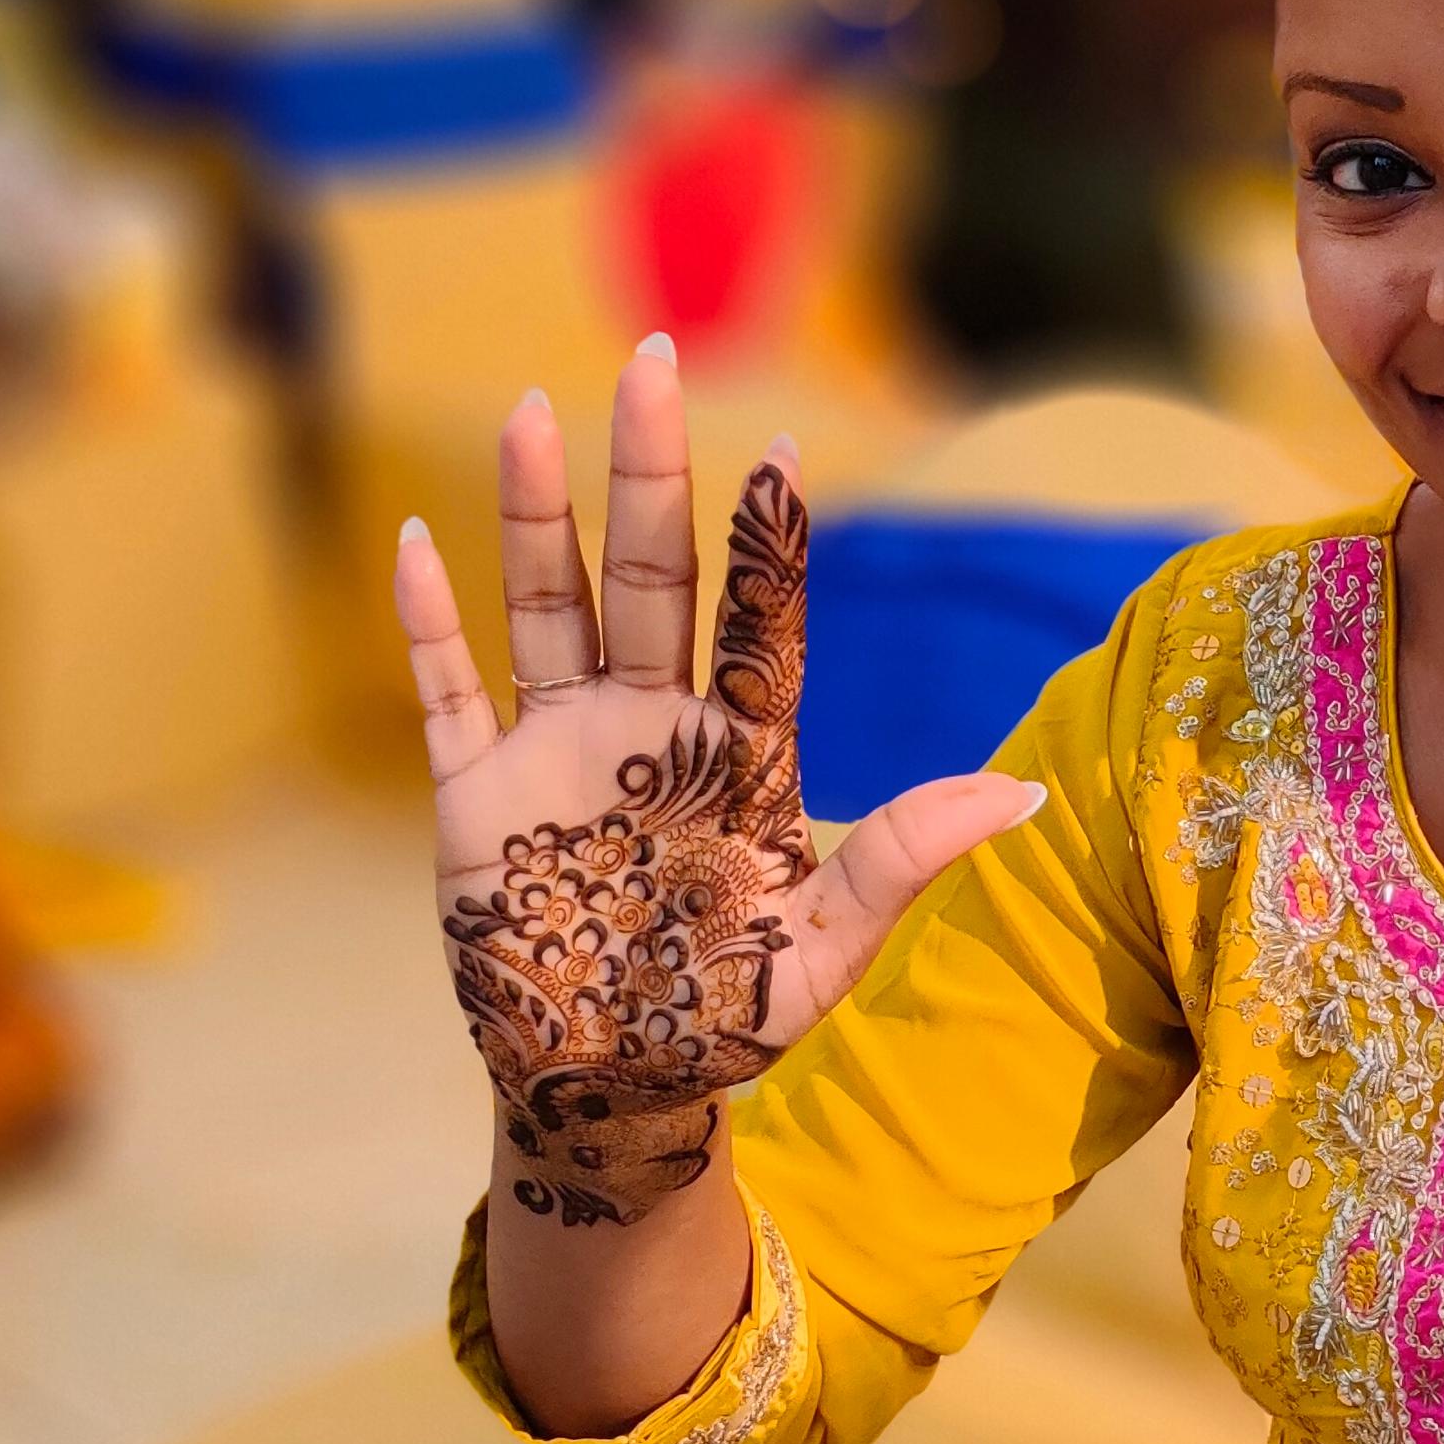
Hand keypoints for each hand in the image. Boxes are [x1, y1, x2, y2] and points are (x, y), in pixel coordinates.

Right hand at [394, 345, 1039, 1226]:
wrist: (618, 1087)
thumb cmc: (730, 1016)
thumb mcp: (827, 945)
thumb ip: (906, 857)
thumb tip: (1028, 794)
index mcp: (737, 750)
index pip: (759, 620)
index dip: (769, 538)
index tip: (782, 447)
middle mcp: (648, 724)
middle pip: (650, 574)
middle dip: (648, 470)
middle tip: (652, 356)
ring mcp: (559, 749)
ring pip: (549, 605)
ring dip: (536, 512)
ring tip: (533, 410)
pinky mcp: (478, 796)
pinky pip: (449, 692)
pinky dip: (428, 625)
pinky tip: (415, 544)